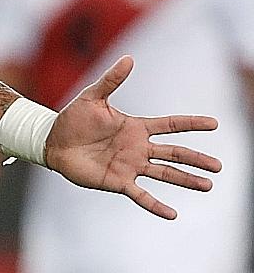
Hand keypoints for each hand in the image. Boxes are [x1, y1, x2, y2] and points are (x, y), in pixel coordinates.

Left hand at [44, 56, 220, 218]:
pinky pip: (141, 195)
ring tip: (207, 185)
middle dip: (196, 159)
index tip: (214, 124)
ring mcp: (130, 166)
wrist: (52, 141)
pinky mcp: (117, 181)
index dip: (191, 124)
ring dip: (185, 179)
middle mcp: (138, 148)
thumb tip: (128, 58)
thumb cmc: (72, 119)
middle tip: (218, 166)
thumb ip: (111, 80)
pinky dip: (156, 205)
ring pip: (164, 174)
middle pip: (174, 153)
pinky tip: (172, 214)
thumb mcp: (92, 97)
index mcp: (136, 127)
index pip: (170, 125)